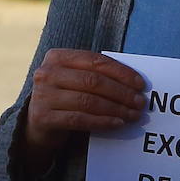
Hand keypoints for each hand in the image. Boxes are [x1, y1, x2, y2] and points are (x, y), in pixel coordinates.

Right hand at [25, 49, 145, 162]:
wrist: (38, 124)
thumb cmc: (67, 97)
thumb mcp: (78, 80)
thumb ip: (99, 75)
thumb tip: (137, 84)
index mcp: (58, 57)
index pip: (96, 61)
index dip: (121, 73)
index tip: (141, 85)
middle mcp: (46, 73)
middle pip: (93, 81)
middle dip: (121, 92)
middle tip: (140, 103)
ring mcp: (41, 95)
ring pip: (88, 101)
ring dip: (116, 109)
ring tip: (133, 115)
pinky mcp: (42, 117)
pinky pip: (79, 119)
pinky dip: (102, 121)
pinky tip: (118, 123)